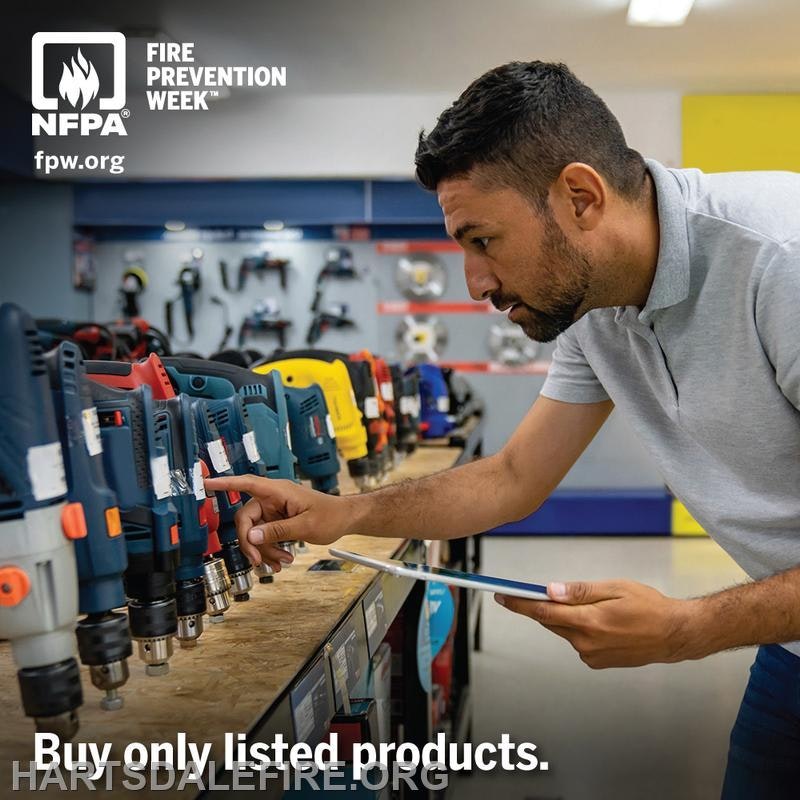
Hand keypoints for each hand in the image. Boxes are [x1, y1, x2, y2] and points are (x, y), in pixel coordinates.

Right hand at [203, 476, 353, 572]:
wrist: (345, 519)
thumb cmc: (331, 515)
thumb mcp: (305, 526)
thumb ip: (277, 531)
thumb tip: (251, 536)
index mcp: (278, 491)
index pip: (246, 483)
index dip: (224, 483)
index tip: (205, 482)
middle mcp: (272, 498)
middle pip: (246, 519)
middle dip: (250, 542)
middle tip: (259, 560)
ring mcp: (274, 510)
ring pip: (255, 532)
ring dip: (265, 550)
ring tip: (282, 562)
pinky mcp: (277, 521)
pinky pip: (265, 536)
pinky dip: (271, 549)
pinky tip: (281, 559)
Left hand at [495, 580, 698, 668]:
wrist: (673, 635)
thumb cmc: (649, 607)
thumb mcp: (615, 589)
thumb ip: (580, 591)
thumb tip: (551, 590)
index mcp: (589, 621)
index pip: (544, 612)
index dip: (520, 604)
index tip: (502, 596)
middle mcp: (586, 642)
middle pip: (551, 621)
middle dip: (543, 606)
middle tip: (541, 591)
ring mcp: (591, 655)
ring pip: (564, 630)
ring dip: (565, 617)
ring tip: (591, 605)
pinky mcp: (596, 662)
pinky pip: (577, 640)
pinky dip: (579, 628)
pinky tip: (600, 621)